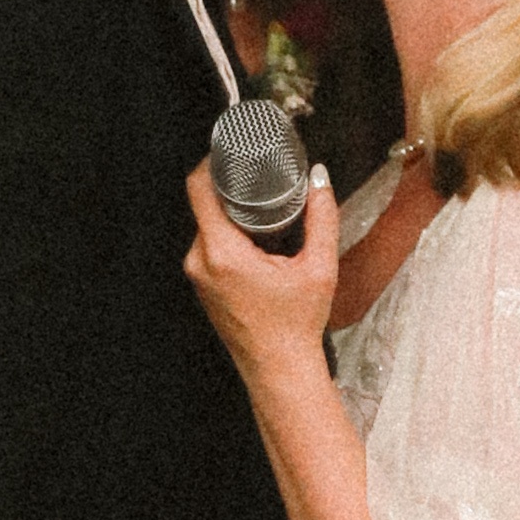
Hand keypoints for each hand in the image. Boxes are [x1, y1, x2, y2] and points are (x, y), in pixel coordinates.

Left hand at [186, 155, 338, 378]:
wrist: (280, 369)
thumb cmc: (296, 325)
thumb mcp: (319, 267)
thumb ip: (322, 217)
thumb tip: (320, 179)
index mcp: (222, 252)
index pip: (198, 189)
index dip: (211, 162)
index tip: (229, 150)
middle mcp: (200, 261)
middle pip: (204, 204)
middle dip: (229, 188)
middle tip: (257, 176)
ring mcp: (197, 275)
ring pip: (207, 225)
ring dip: (230, 213)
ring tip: (261, 208)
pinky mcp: (202, 285)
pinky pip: (208, 246)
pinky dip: (228, 234)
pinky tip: (255, 237)